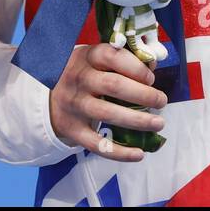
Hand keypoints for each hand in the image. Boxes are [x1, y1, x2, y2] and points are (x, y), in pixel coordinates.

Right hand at [48, 43, 167, 162]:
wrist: (48, 96)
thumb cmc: (83, 74)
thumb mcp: (95, 59)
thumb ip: (121, 60)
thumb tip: (151, 65)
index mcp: (86, 57)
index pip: (113, 57)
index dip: (136, 67)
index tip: (151, 78)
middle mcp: (78, 79)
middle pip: (114, 85)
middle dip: (144, 94)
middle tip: (161, 101)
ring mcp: (74, 105)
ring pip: (108, 113)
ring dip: (137, 121)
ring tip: (158, 123)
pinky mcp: (72, 129)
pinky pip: (97, 144)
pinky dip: (120, 152)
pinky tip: (139, 154)